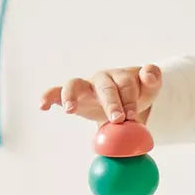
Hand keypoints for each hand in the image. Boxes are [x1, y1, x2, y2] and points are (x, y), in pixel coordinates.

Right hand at [40, 64, 161, 124]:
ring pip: (74, 84)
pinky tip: (42, 106)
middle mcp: (102, 79)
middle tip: (117, 119)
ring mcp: (85, 86)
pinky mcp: (71, 96)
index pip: (125, 84)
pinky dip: (48, 96)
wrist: (123, 104)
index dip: (129, 99)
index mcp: (121, 77)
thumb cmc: (137, 94)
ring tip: (70, 109)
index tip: (132, 116)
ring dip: (71, 95)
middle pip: (105, 87)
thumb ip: (153, 79)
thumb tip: (149, 76)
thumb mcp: (150, 88)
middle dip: (111, 102)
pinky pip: (55, 93)